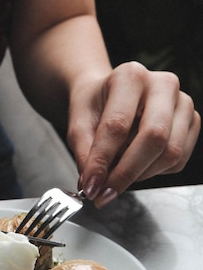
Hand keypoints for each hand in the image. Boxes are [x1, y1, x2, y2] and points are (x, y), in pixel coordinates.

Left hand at [67, 62, 200, 206]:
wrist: (109, 95)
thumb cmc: (95, 105)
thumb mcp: (78, 123)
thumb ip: (83, 152)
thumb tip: (92, 183)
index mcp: (130, 76)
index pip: (118, 125)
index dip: (103, 160)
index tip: (91, 185)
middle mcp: (163, 84)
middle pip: (154, 138)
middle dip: (127, 173)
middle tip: (105, 192)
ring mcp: (182, 102)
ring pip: (170, 153)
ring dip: (141, 175)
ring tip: (118, 176)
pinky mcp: (192, 122)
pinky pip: (178, 160)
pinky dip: (155, 172)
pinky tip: (137, 164)